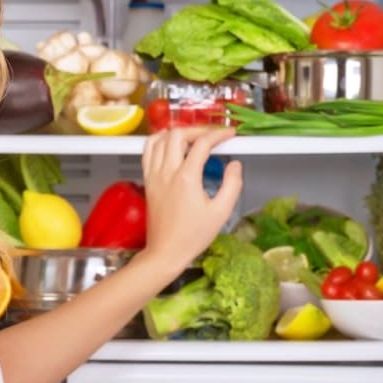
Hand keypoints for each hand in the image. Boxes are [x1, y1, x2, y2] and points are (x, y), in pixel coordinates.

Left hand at [140, 126, 242, 274]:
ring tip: (193, 138)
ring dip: (178, 132)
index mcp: (186, 178)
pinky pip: (148, 151)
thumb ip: (232, 185)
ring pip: (160, 139)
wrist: (165, 252)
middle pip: (178, 134)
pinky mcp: (147, 180)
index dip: (218, 134)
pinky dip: (158, 141)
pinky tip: (170, 144)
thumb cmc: (193, 236)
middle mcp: (167, 172)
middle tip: (212, 136)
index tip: (230, 135)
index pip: (202, 143)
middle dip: (198, 129)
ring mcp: (153, 175)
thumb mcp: (221, 213)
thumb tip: (235, 164)